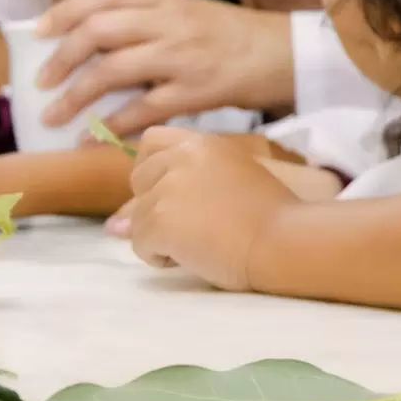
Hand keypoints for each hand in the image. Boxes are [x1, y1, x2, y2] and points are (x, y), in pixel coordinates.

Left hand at [35, 0, 294, 132]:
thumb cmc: (233, 35)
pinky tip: (93, 139)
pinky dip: (111, 126)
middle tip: (41, 80)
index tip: (40, 31)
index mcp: (166, 0)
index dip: (64, 11)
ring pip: (112, 71)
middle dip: (61, 57)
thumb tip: (93, 41)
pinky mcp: (195, 92)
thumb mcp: (189, 13)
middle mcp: (170, 23)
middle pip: (99, 31)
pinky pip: (143, 110)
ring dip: (75, 96)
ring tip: (54, 115)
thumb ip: (147, 20)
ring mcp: (182, 57)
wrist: (284, 54)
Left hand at [122, 128, 298, 289]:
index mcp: (202, 143)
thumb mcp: (228, 183)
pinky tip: (194, 255)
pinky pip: (140, 244)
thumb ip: (179, 188)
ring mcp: (167, 188)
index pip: (150, 143)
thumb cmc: (270, 216)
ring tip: (201, 242)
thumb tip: (115, 224)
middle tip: (193, 223)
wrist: (285, 240)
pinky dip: (161, 257)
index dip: (153, 169)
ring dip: (161, 236)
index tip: (173, 194)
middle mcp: (180, 157)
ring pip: (136, 219)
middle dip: (154, 204)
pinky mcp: (160, 220)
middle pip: (137, 180)